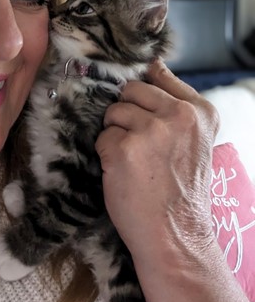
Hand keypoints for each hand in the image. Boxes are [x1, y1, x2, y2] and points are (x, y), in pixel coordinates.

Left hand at [95, 59, 218, 266]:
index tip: (136, 98)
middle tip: (137, 142)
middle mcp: (177, 115)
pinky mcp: (123, 148)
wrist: (175, 237)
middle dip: (126, 113)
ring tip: (133, 161)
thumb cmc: (181, 190)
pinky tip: (123, 172)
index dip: (141, 87)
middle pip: (130, 90)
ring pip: (113, 113)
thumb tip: (152, 64)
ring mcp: (150, 131)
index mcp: (199, 112)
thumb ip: (175, 104)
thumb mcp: (194, 141)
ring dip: (115, 134)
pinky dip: (105, 154)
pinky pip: (101, 137)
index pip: (158, 73)